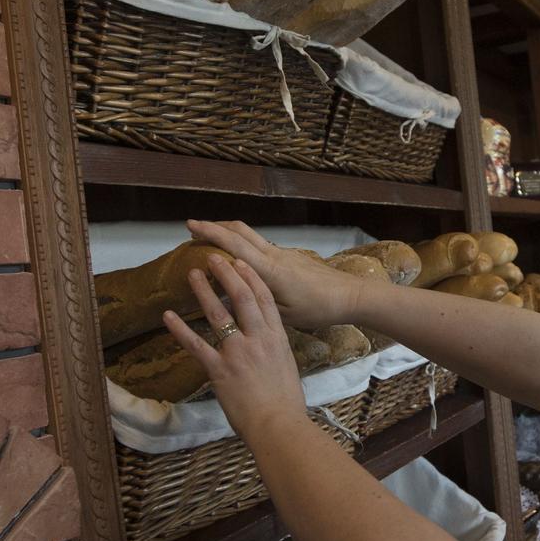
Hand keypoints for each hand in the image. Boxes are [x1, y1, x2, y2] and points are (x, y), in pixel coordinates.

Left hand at [164, 254, 308, 441]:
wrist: (278, 426)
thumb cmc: (286, 403)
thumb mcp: (286, 368)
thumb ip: (275, 351)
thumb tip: (267, 344)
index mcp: (277, 339)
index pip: (264, 300)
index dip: (251, 278)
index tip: (240, 262)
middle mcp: (258, 340)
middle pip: (242, 297)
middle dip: (227, 274)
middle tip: (214, 258)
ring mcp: (237, 353)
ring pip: (218, 314)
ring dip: (204, 292)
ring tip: (193, 274)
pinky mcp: (219, 370)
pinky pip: (196, 345)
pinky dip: (180, 329)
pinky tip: (168, 316)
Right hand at [185, 219, 370, 329]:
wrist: (348, 295)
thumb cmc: (317, 308)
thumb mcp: (283, 314)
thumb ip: (255, 301)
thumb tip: (228, 297)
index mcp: (269, 269)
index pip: (234, 245)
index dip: (211, 233)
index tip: (191, 226)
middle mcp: (274, 255)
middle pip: (240, 231)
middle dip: (215, 226)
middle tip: (193, 227)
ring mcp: (283, 253)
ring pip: (251, 235)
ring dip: (229, 232)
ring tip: (210, 238)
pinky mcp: (290, 256)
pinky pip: (260, 245)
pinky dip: (242, 243)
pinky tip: (237, 256)